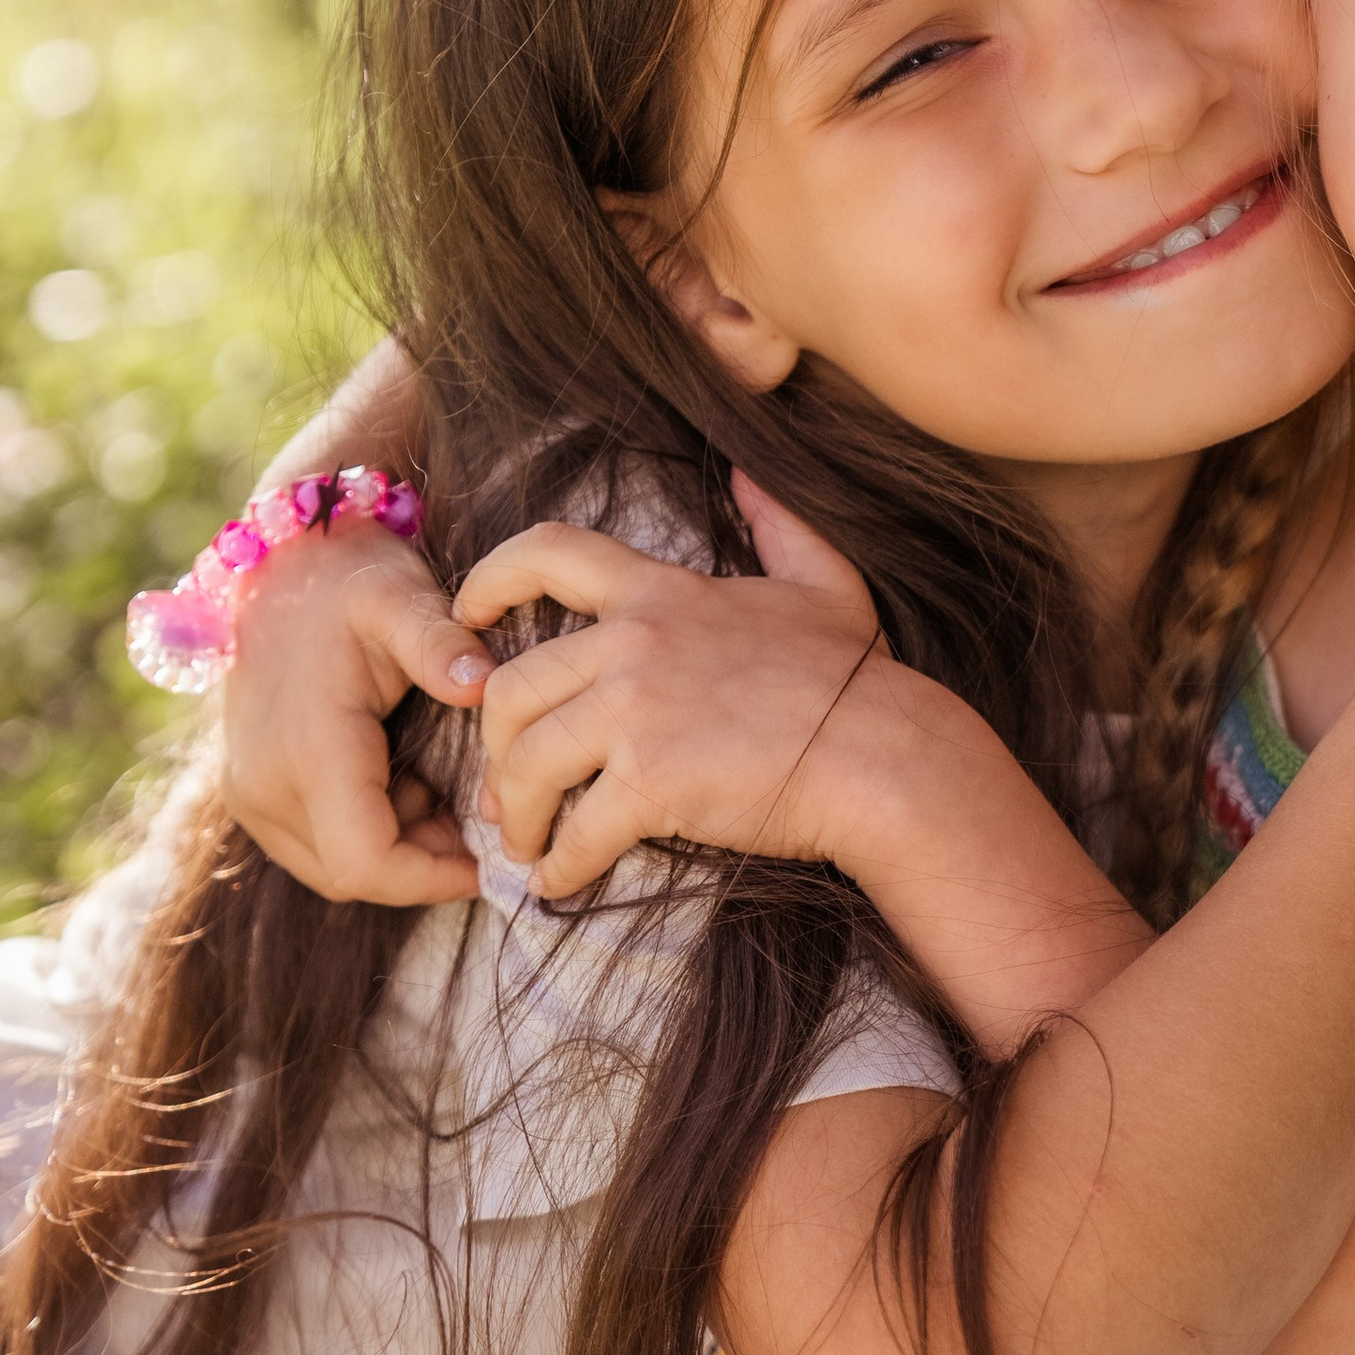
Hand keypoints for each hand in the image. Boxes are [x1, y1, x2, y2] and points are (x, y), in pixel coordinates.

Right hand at [218, 518, 490, 906]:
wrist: (276, 566)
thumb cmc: (349, 579)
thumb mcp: (401, 596)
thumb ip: (441, 643)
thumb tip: (481, 687)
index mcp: (307, 750)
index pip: (367, 863)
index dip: (434, 878)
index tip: (490, 860)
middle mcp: (264, 785)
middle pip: (353, 877)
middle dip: (423, 866)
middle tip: (479, 823)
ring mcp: (248, 793)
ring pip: (333, 870)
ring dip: (397, 852)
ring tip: (443, 795)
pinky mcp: (248, 793)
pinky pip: (314, 847)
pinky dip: (367, 835)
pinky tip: (405, 785)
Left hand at [455, 486, 886, 897]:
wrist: (888, 756)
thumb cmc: (859, 678)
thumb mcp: (822, 582)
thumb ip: (777, 522)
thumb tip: (749, 471)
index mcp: (662, 591)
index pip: (546, 552)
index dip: (488, 579)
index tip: (466, 616)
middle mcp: (635, 642)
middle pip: (510, 684)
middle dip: (492, 745)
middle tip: (506, 788)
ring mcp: (638, 712)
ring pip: (525, 761)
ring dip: (515, 813)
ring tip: (528, 845)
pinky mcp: (651, 782)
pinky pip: (574, 831)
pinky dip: (557, 866)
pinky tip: (560, 883)